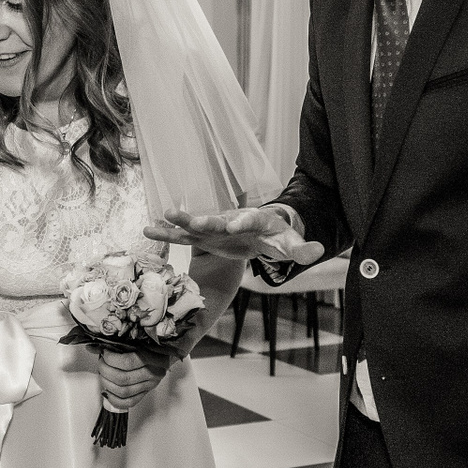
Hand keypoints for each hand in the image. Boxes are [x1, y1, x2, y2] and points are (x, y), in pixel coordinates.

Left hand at [97, 347, 174, 409]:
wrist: (166, 354)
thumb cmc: (150, 345)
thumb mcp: (137, 340)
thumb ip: (117, 344)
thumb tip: (92, 347)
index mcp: (154, 357)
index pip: (128, 362)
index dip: (110, 358)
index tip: (104, 352)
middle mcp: (154, 373)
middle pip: (123, 378)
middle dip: (105, 370)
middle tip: (101, 363)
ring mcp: (150, 385)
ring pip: (123, 391)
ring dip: (106, 383)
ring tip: (103, 374)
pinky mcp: (146, 393)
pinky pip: (128, 403)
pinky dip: (114, 399)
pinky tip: (107, 391)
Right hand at [144, 206, 324, 264]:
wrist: (261, 230)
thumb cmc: (276, 236)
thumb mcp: (290, 244)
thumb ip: (302, 249)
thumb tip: (318, 250)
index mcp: (255, 220)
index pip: (250, 219)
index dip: (243, 220)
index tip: (235, 223)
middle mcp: (231, 220)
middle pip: (217, 219)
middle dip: (205, 220)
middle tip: (190, 220)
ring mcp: (214, 229)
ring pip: (195, 225)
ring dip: (179, 223)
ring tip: (161, 217)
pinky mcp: (202, 238)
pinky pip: (182, 237)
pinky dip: (167, 234)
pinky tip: (148, 231)